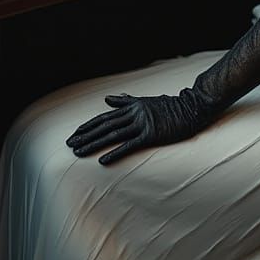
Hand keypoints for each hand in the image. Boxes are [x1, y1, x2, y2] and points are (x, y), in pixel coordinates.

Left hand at [65, 88, 211, 164]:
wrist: (190, 108)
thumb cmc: (169, 106)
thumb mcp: (145, 100)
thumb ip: (126, 100)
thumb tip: (108, 98)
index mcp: (131, 106)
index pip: (104, 116)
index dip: (88, 125)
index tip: (75, 133)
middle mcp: (133, 114)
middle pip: (104, 126)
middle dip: (85, 135)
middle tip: (69, 144)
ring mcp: (141, 124)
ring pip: (112, 136)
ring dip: (94, 144)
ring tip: (79, 152)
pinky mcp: (150, 135)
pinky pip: (129, 145)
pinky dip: (114, 153)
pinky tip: (102, 160)